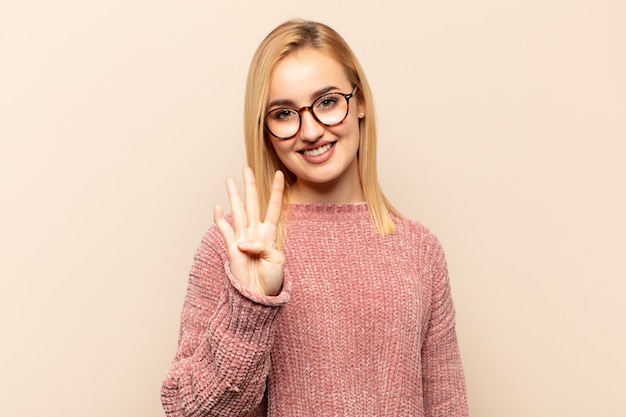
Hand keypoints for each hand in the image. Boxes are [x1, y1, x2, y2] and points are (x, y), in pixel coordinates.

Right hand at [214, 167, 284, 295]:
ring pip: (238, 212)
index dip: (276, 191)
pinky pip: (225, 231)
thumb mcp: (277, 260)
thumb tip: (244, 242)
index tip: (279, 174)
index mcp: (270, 234)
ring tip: (229, 180)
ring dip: (233, 196)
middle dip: (250, 186)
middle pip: (253, 204)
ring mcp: (242, 238)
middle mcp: (255, 232)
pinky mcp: (231, 248)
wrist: (258, 295)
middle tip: (246, 169)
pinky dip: (221, 220)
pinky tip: (218, 208)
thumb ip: (263, 247)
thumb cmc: (271, 279)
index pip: (274, 207)